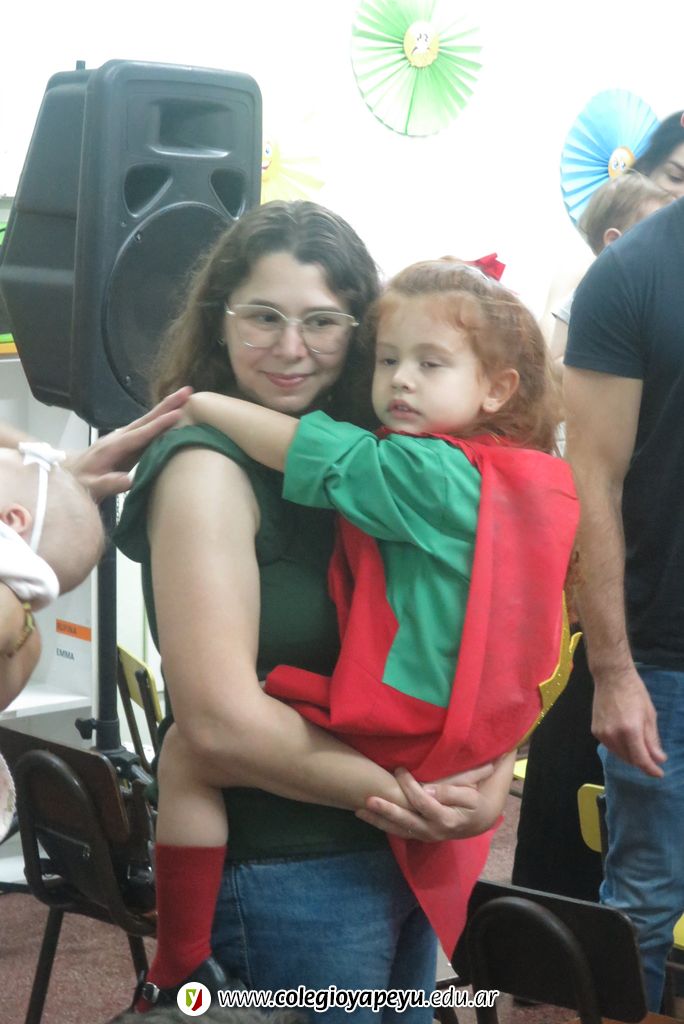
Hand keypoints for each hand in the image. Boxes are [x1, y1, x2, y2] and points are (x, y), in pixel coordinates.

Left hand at [64, 387, 191, 500]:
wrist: (71, 473)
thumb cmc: (82, 481)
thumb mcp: (93, 486)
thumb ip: (110, 483)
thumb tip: (131, 480)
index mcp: (113, 447)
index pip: (140, 434)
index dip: (159, 425)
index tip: (177, 415)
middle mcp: (120, 437)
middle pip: (147, 419)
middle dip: (167, 405)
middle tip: (187, 392)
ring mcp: (125, 437)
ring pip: (149, 420)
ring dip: (167, 407)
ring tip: (186, 397)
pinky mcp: (129, 442)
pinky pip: (148, 427)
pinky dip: (163, 418)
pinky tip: (175, 413)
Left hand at [355, 763, 495, 841]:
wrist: (479, 821)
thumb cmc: (475, 802)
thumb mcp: (470, 795)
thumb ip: (451, 792)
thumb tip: (428, 790)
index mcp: (446, 819)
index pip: (422, 802)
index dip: (409, 786)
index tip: (399, 769)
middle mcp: (432, 831)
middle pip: (405, 821)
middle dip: (385, 810)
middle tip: (368, 800)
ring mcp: (425, 835)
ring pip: (398, 830)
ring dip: (378, 821)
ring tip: (359, 811)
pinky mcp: (419, 835)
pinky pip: (399, 831)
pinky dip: (384, 825)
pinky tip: (369, 817)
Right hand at [592, 665, 665, 777]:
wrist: (611, 677)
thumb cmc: (634, 693)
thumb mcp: (649, 715)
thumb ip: (652, 740)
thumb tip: (658, 759)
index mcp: (630, 730)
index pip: (641, 759)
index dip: (651, 769)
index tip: (659, 773)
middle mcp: (613, 735)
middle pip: (630, 760)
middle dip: (642, 762)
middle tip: (653, 758)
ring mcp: (602, 734)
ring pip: (619, 755)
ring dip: (631, 756)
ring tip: (640, 747)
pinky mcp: (595, 731)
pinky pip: (610, 747)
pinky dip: (620, 748)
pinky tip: (626, 740)